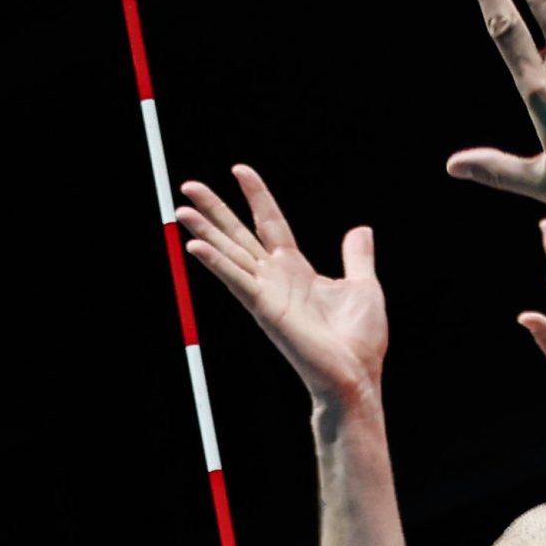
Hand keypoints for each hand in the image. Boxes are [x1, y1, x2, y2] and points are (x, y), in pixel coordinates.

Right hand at [177, 167, 385, 406]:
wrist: (356, 376)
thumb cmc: (359, 341)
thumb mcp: (364, 286)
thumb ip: (356, 257)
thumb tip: (361, 229)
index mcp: (296, 270)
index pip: (270, 222)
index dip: (256, 195)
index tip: (239, 169)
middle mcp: (276, 279)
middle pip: (239, 234)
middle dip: (215, 210)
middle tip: (189, 186)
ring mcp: (267, 294)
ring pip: (230, 254)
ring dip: (204, 232)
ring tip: (181, 210)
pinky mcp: (265, 311)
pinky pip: (236, 281)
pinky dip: (216, 263)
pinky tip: (194, 245)